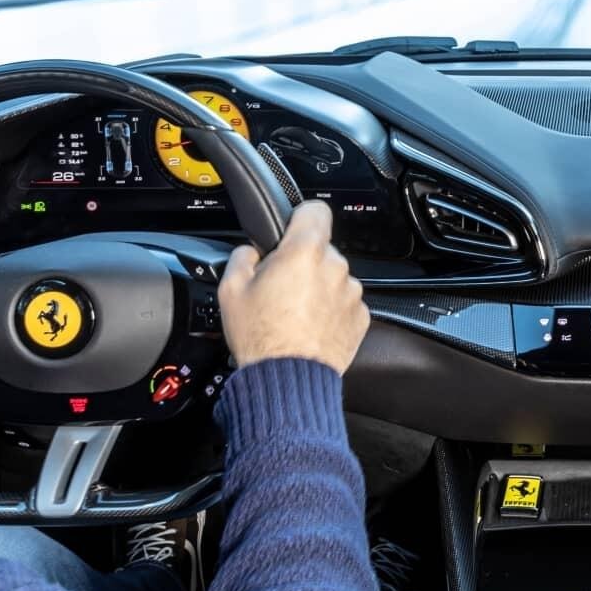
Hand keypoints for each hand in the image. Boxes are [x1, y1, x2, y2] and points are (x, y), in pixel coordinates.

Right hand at [219, 201, 368, 373]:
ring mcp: (351, 293)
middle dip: (302, 262)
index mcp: (304, 251)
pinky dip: (330, 310)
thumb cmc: (261, 338)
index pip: (315, 210)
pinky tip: (309, 327)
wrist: (287, 380)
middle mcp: (335, 267)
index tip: (291, 230)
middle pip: (320, 249)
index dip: (300, 217)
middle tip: (280, 287)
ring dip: (318, 288)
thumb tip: (250, 251)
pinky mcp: (360, 317)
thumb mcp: (230, 290)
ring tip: (293, 313)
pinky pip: (343, 303)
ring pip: (333, 277)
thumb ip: (242, 257)